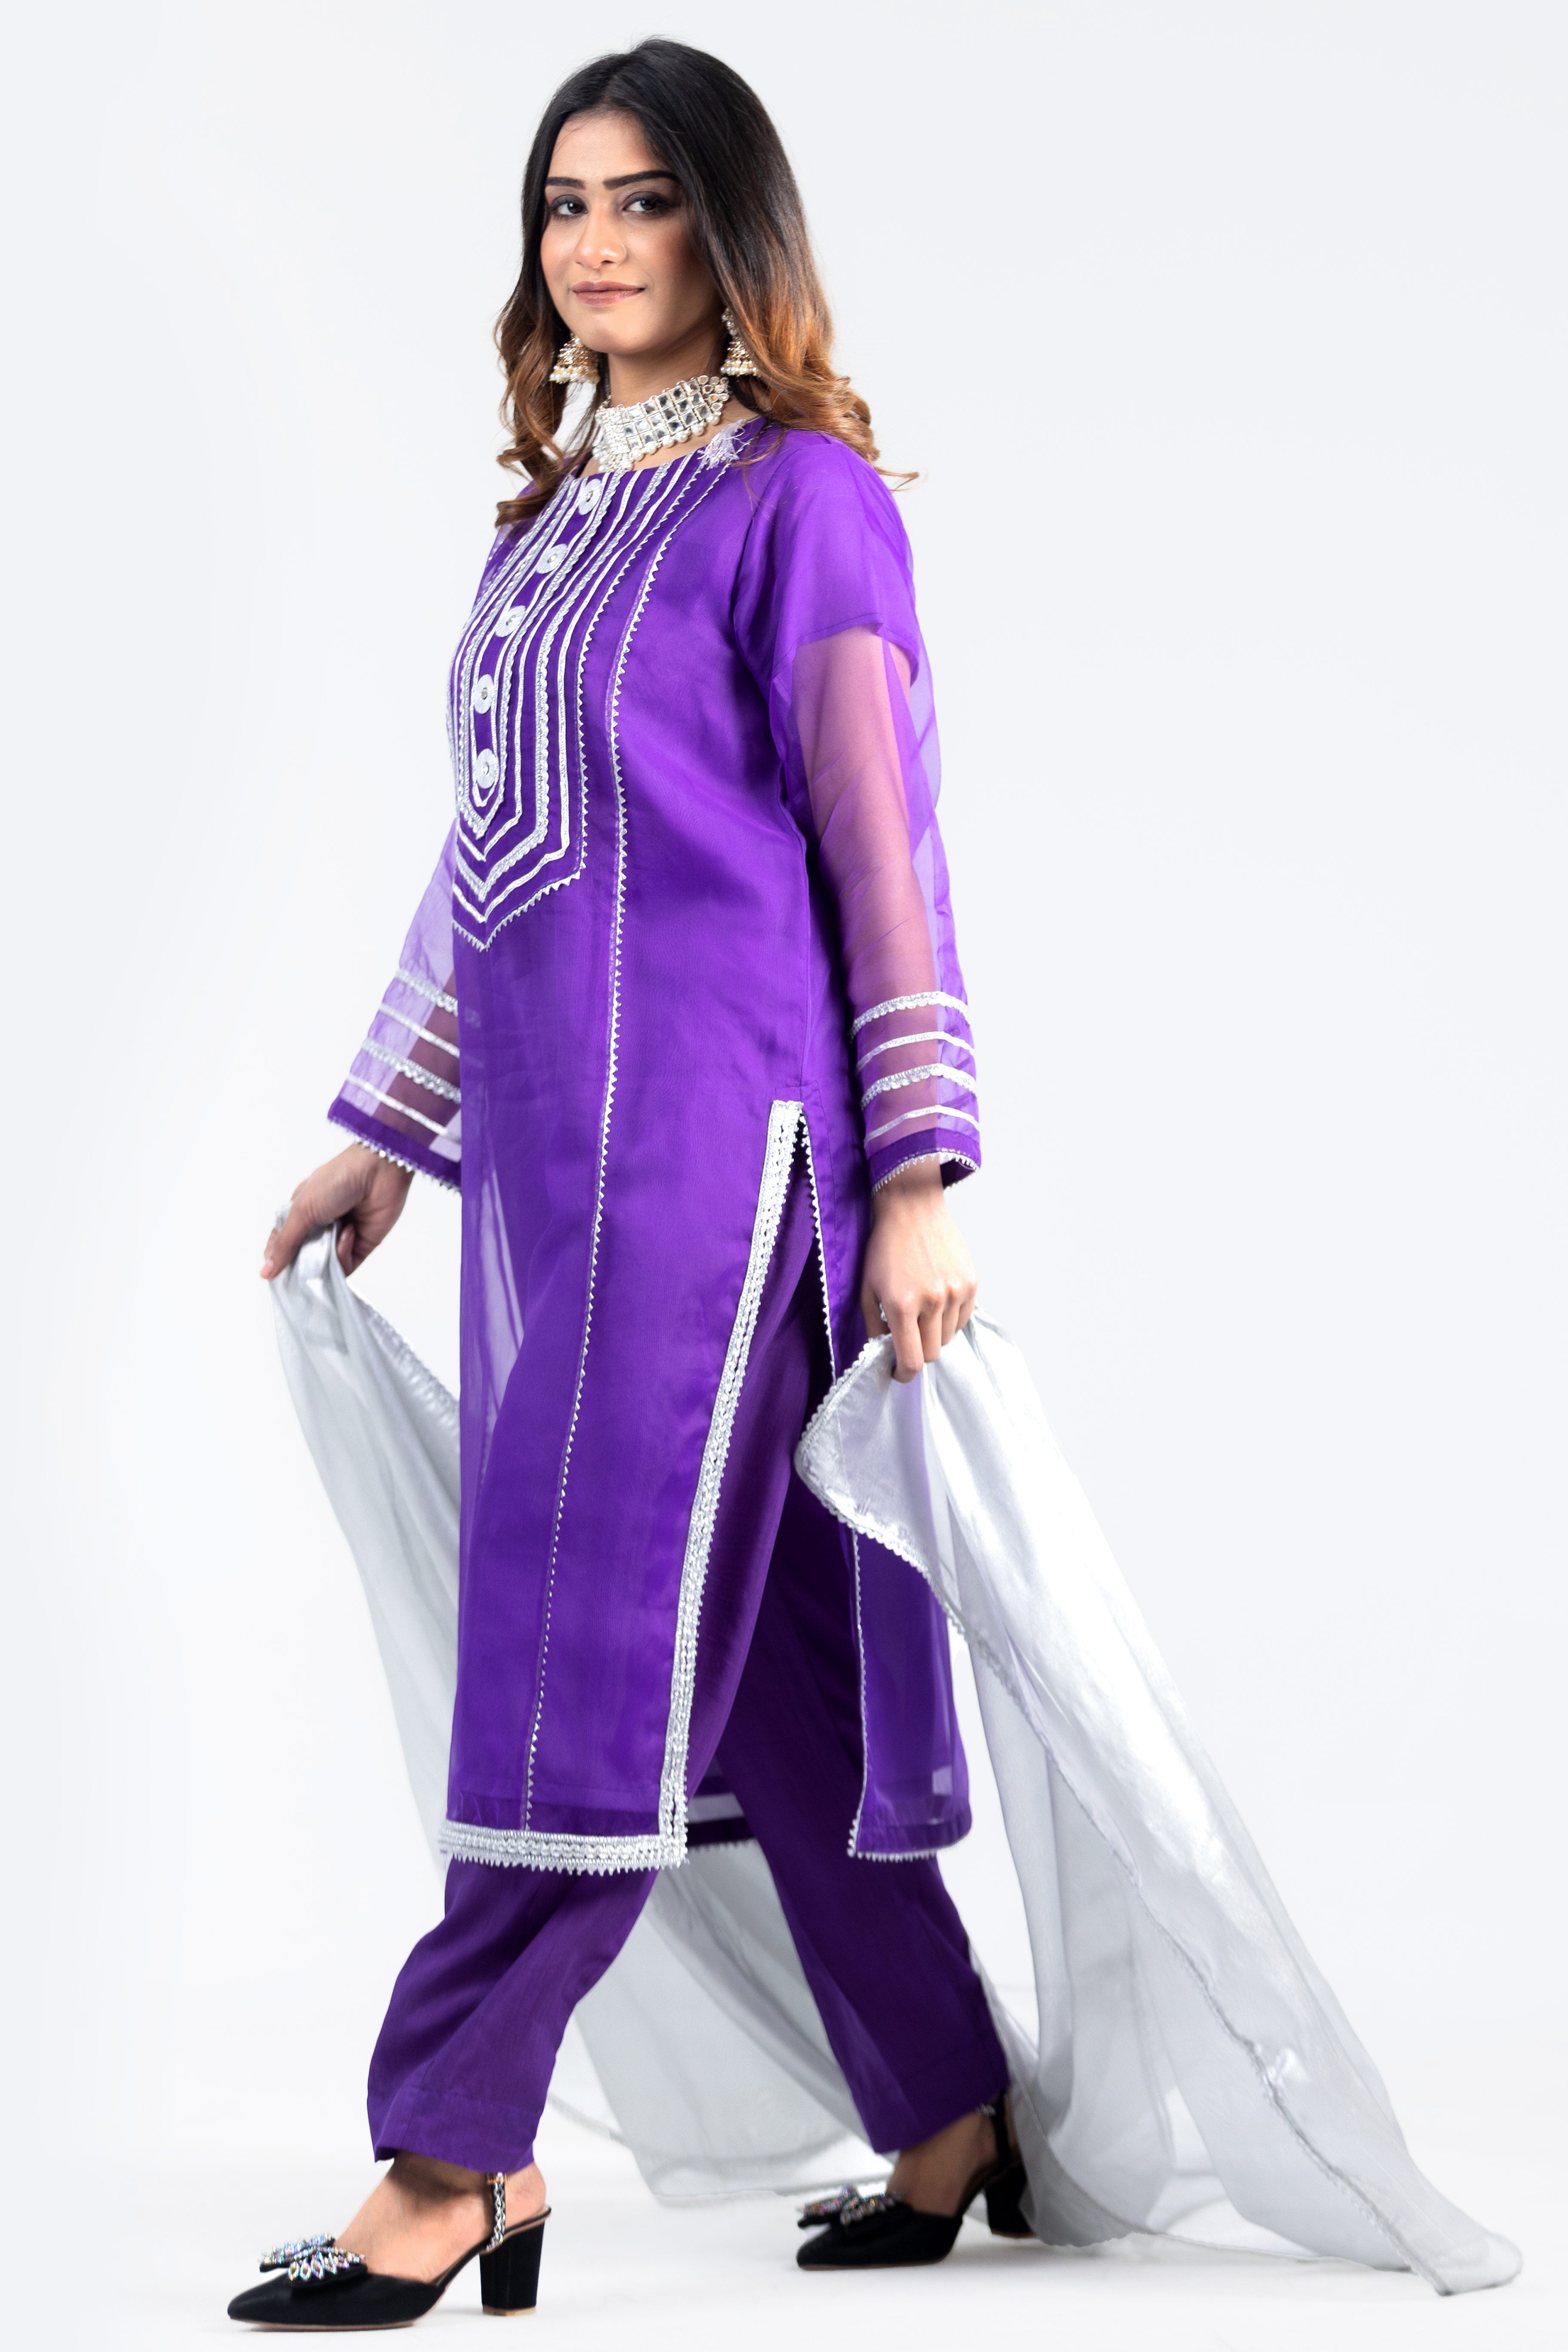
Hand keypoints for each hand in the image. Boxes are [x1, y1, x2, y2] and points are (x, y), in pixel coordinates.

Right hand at [260, 1143, 412, 1280]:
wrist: (379, 1171)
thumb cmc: (337, 1179)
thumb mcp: (303, 1209)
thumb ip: (285, 1242)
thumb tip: (266, 1271)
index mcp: (300, 1213)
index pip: (282, 1243)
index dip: (276, 1258)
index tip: (270, 1273)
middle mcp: (319, 1227)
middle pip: (303, 1259)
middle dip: (301, 1266)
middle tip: (300, 1268)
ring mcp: (339, 1238)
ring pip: (324, 1268)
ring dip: (325, 1259)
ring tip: (329, 1241)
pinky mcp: (360, 1246)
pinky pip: (346, 1265)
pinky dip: (344, 1253)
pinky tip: (349, 1233)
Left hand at [859, 1157, 977, 1382]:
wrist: (912, 1208)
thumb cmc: (884, 1247)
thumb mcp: (866, 1288)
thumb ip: (873, 1326)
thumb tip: (884, 1353)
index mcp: (901, 1304)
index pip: (911, 1360)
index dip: (903, 1374)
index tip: (898, 1372)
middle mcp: (932, 1301)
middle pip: (932, 1353)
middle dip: (917, 1351)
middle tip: (907, 1336)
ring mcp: (955, 1292)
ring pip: (948, 1337)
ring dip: (934, 1332)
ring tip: (921, 1310)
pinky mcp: (971, 1283)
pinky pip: (963, 1318)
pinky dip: (950, 1318)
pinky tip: (937, 1299)